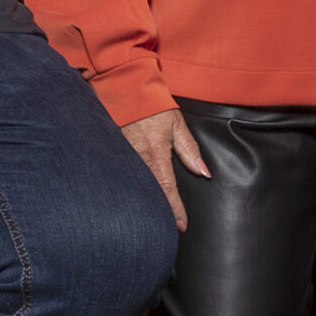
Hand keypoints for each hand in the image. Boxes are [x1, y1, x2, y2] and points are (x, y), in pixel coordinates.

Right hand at [122, 106, 210, 232]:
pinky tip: (130, 201)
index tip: (180, 225)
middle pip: (148, 192)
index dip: (174, 208)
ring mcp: (121, 155)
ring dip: (143, 203)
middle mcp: (136, 157)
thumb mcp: (176, 122)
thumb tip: (204, 172)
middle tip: (165, 230)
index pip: (167, 187)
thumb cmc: (151, 102)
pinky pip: (121, 176)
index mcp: (155, 151)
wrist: (122, 85)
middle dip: (158, 212)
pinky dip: (128, 189)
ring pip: (133, 187)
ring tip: (149, 222)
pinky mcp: (111, 152)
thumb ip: (189, 149)